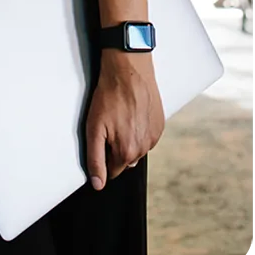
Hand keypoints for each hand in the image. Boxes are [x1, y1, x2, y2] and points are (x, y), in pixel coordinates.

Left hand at [86, 52, 164, 189]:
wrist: (129, 70)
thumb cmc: (109, 95)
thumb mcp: (94, 128)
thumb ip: (95, 159)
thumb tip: (98, 184)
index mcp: (127, 152)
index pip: (113, 171)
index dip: (104, 156)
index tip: (102, 138)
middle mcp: (144, 148)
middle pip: (125, 160)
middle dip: (116, 148)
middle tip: (109, 124)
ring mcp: (154, 136)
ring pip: (137, 148)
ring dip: (129, 138)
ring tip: (121, 116)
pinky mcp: (160, 124)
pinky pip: (147, 135)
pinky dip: (139, 128)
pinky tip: (132, 112)